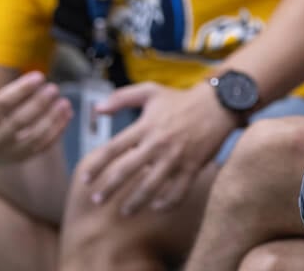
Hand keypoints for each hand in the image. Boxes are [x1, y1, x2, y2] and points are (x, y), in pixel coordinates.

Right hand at [0, 36, 72, 167]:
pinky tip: (67, 114)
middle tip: (55, 88)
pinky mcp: (19, 159)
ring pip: (32, 137)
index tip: (39, 75)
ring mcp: (6, 153)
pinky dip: (56, 132)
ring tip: (65, 101)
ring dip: (51, 119)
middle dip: (39, 104)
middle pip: (19, 121)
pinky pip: (41, 147)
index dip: (21, 90)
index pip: (2, 104)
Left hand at [79, 81, 236, 215]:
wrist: (218, 104)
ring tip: (124, 212)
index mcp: (145, 126)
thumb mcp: (150, 91)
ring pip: (150, 187)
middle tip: (97, 201)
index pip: (113, 149)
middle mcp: (158, 144)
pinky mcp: (193, 167)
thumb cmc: (182, 99)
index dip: (96, 165)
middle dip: (108, 189)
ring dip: (134, 202)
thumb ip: (122, 98)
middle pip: (126, 171)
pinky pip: (178, 191)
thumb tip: (97, 110)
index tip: (85, 179)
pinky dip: (167, 203)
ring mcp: (176, 157)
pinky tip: (157, 207)